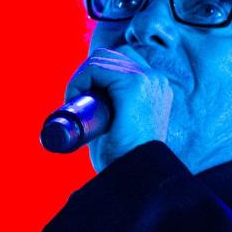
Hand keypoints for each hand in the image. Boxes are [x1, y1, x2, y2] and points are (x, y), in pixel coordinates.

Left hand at [63, 45, 172, 170]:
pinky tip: (75, 98)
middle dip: (88, 72)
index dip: (97, 75)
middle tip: (76, 100)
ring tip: (74, 102)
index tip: (84, 99)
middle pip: (111, 56)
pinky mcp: (134, 83)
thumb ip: (113, 111)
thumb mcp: (122, 126)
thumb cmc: (124, 159)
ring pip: (102, 58)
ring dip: (81, 76)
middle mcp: (155, 79)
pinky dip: (80, 79)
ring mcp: (147, 79)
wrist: (136, 175)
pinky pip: (97, 67)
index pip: (122, 62)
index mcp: (156, 88)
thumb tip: (85, 108)